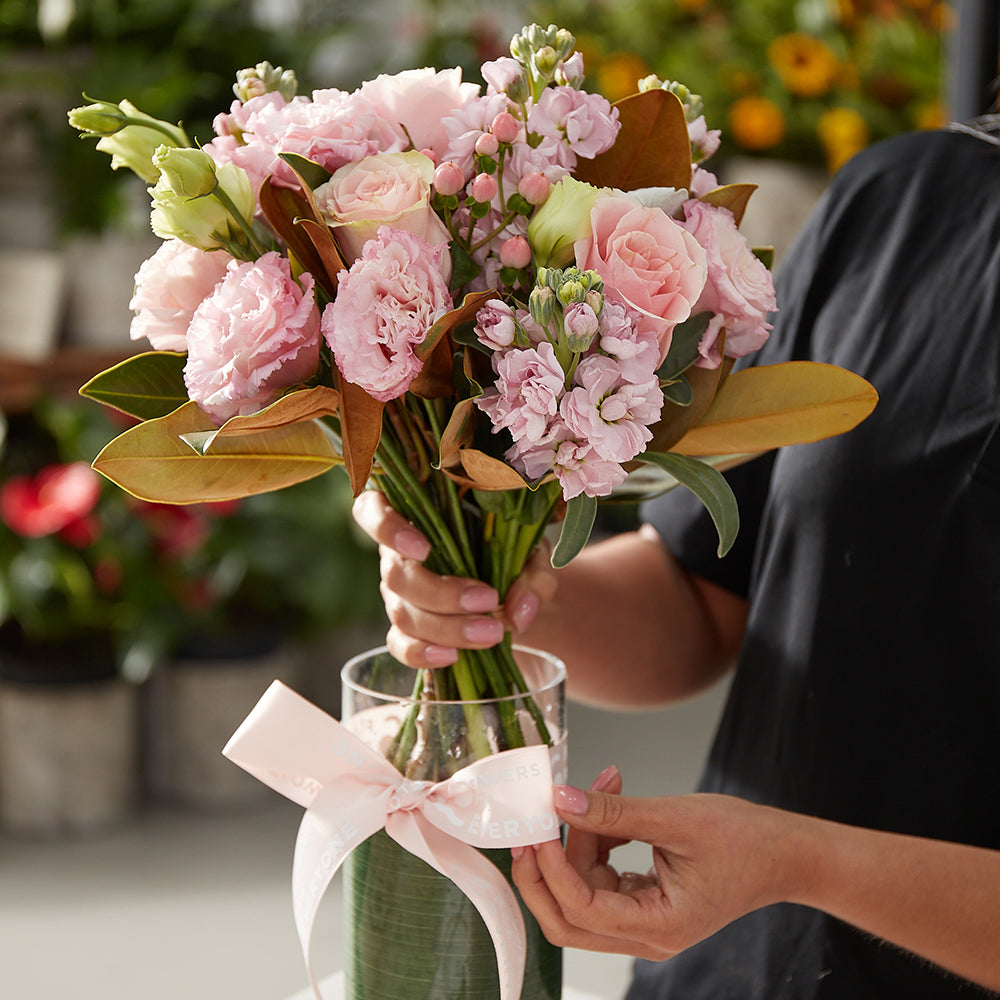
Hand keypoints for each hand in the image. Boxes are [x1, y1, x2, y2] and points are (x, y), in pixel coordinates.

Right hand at [352, 490, 556, 667]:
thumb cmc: (514, 553)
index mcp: (417, 516)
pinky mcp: (405, 628)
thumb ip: (531, 576)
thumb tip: (518, 612)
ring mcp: (398, 594)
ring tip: (491, 633)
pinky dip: (423, 654)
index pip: (372, 510)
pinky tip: (453, 657)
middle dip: (442, 594)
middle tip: (489, 601)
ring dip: (446, 627)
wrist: (515, 588)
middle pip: (397, 575)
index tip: (423, 548)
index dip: (385, 528)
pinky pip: (399, 645)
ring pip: (402, 613)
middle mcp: (398, 554)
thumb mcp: (531, 554)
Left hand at [511, 778, 807, 959]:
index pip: (583, 910)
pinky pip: (600, 878)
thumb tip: (560, 799)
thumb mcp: (673, 818)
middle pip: (569, 919)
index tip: (538, 829)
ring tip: (600, 784)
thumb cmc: (744, 840)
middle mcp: (645, 936)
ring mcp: (643, 922)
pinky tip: (609, 799)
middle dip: (544, 872)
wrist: (783, 852)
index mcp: (657, 927)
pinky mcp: (642, 902)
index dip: (552, 870)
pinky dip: (595, 841)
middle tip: (533, 824)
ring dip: (577, 841)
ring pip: (581, 893)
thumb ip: (613, 812)